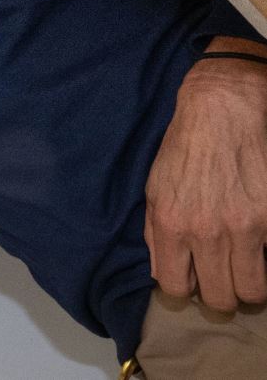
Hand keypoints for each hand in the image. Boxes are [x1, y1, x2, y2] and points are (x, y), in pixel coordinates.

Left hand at [144, 55, 266, 311]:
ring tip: (245, 270)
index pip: (175, 287)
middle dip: (221, 297)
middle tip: (224, 282)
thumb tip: (162, 272)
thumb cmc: (183, 149)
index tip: (194, 284)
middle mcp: (206, 232)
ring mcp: (244, 228)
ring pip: (252, 290)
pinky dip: (265, 259)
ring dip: (248, 287)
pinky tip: (257, 247)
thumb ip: (155, 233)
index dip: (185, 291)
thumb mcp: (154, 188)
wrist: (221, 111)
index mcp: (171, 225)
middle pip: (219, 298)